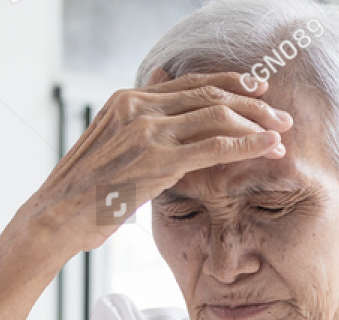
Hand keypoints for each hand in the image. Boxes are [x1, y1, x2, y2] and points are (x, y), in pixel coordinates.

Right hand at [29, 68, 293, 254]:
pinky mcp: (158, 161)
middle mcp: (138, 107)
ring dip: (257, 123)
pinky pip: (215, 146)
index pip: (190, 83)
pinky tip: (269, 149)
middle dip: (253, 102)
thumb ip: (140, 120)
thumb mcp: (111, 145)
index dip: (230, 84)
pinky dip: (248, 145)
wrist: (56, 217)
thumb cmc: (85, 191)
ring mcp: (148, 131)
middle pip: (210, 94)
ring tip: (282, 134)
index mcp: (127, 100)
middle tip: (281, 115)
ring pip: (218, 115)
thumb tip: (160, 86)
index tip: (258, 89)